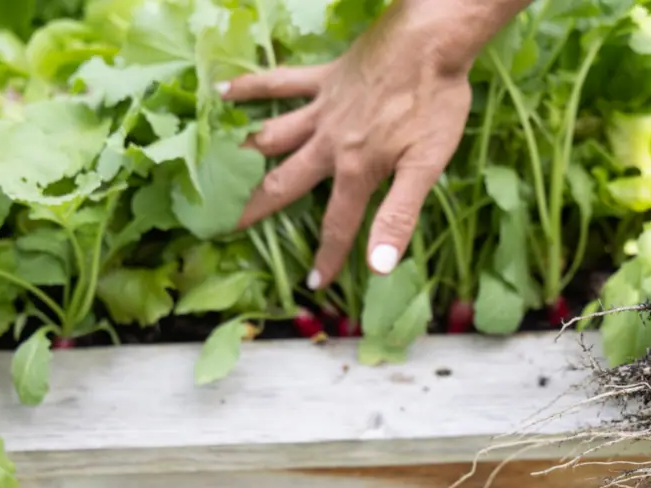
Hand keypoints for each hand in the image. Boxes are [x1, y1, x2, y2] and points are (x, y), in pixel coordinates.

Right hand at [218, 6, 472, 288]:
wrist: (430, 41)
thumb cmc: (435, 103)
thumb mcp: (426, 167)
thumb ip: (398, 216)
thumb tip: (378, 267)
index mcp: (356, 170)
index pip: (338, 224)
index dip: (328, 256)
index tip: (314, 283)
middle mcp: (329, 144)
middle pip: (284, 183)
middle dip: (257, 209)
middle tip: (227, 226)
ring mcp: (322, 109)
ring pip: (271, 135)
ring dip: (243, 154)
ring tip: (215, 169)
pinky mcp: (324, 78)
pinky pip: (279, 83)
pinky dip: (250, 87)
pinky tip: (223, 91)